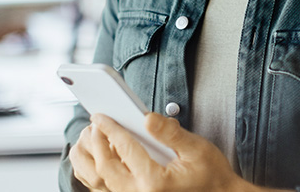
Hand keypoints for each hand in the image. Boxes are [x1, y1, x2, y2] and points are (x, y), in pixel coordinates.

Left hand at [72, 112, 261, 191]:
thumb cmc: (210, 175)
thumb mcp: (196, 149)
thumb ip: (170, 133)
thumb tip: (147, 118)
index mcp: (154, 182)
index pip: (125, 150)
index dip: (111, 128)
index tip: (100, 115)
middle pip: (105, 168)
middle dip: (96, 142)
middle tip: (94, 123)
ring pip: (98, 183)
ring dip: (89, 160)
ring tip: (90, 139)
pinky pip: (105, 191)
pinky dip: (94, 176)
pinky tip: (97, 159)